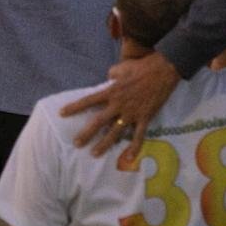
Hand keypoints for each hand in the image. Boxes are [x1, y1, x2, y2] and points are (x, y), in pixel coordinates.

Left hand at [60, 52, 179, 159]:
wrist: (163, 71)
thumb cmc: (141, 67)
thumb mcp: (121, 68)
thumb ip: (112, 74)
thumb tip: (108, 78)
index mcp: (111, 91)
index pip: (89, 100)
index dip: (75, 107)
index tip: (62, 113)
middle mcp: (119, 105)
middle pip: (99, 122)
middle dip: (86, 133)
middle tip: (76, 143)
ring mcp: (131, 113)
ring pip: (115, 132)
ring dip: (104, 144)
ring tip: (94, 153)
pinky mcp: (144, 118)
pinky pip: (139, 136)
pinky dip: (134, 148)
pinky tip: (128, 158)